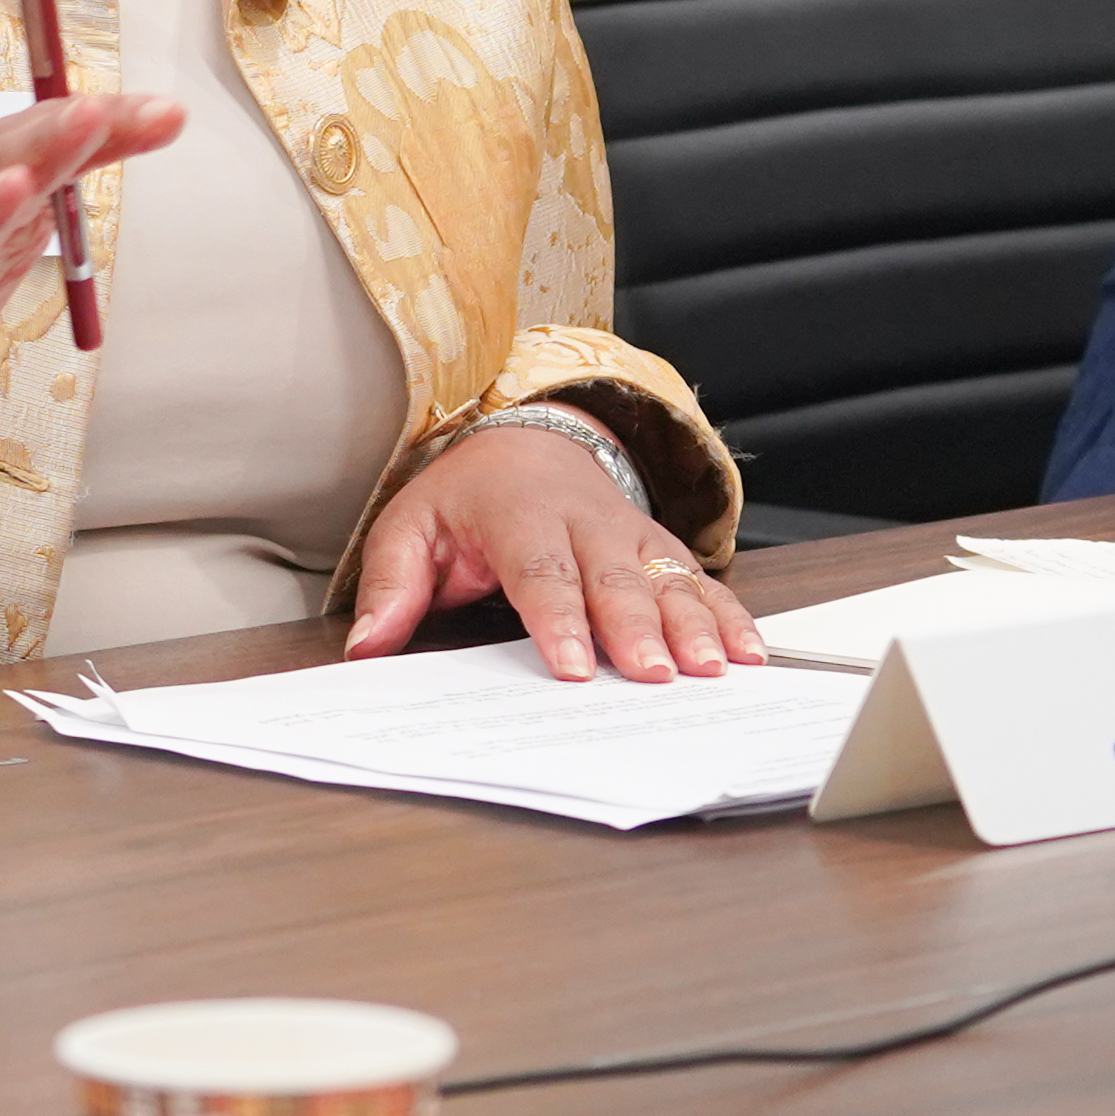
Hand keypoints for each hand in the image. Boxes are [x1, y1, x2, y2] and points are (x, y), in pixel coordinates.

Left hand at [345, 425, 762, 681]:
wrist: (526, 439)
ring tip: (714, 669)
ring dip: (694, 625)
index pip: (541, 572)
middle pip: (614, 579)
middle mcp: (586, 522)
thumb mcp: (412, 525)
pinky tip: (749, 652)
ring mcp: (630, 533)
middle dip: (637, 629)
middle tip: (653, 676)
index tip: (574, 666)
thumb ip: (393, 584)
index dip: (560, 620)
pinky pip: (700, 580)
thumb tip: (366, 645)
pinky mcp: (660, 548)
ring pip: (667, 579)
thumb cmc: (468, 496)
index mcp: (521, 516)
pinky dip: (728, 615)